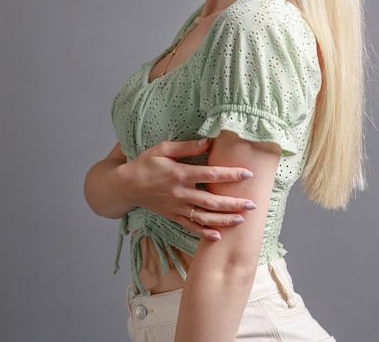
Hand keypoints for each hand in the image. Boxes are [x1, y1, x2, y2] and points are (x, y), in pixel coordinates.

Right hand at [118, 138, 255, 240]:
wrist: (126, 186)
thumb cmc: (146, 164)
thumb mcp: (163, 149)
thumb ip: (186, 146)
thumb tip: (208, 141)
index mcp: (180, 174)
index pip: (210, 175)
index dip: (230, 175)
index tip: (247, 174)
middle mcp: (180, 193)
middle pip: (212, 201)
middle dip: (234, 203)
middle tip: (252, 204)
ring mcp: (177, 208)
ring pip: (204, 218)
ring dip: (224, 220)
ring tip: (242, 220)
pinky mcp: (173, 217)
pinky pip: (191, 227)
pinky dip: (205, 233)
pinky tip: (219, 236)